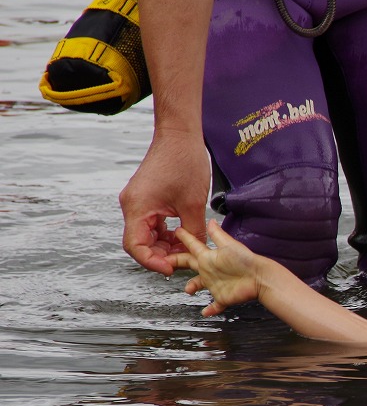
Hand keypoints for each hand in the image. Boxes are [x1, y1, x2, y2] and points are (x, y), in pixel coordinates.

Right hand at [119, 129, 210, 275]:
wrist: (179, 135)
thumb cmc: (185, 163)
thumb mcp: (193, 203)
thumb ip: (193, 232)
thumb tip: (197, 252)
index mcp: (137, 208)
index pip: (135, 246)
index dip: (152, 262)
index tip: (171, 269)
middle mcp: (131, 205)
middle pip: (139, 242)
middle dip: (161, 255)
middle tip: (184, 261)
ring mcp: (137, 201)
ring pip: (146, 234)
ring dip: (164, 244)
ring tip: (186, 249)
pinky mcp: (145, 197)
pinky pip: (151, 223)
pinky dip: (165, 232)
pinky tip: (182, 235)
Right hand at [170, 219, 263, 315]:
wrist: (259, 278)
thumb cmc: (246, 261)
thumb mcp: (229, 245)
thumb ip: (217, 235)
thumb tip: (210, 220)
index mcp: (209, 257)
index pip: (192, 247)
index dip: (184, 239)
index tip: (176, 232)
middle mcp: (210, 270)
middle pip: (189, 265)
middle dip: (177, 262)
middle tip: (165, 261)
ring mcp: (216, 284)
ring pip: (199, 285)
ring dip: (192, 287)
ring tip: (188, 290)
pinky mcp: (222, 297)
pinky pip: (215, 305)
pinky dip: (210, 309)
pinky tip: (205, 312)